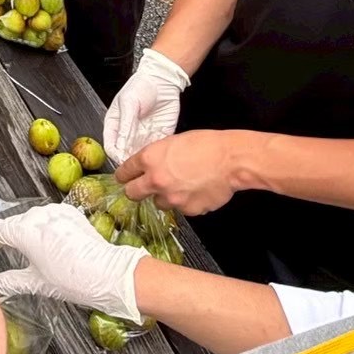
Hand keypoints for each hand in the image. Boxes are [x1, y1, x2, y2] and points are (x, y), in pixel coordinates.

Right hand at [0, 203, 146, 322]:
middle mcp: (37, 217)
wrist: (109, 273)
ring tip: (25, 248)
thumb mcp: (37, 283)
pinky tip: (48, 241)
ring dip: (24, 230)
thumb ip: (11, 282)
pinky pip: (48, 216)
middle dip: (4, 233)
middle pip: (12, 223)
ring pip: (30, 219)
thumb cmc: (72, 281)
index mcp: (25, 233)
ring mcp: (55, 212)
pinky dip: (42, 226)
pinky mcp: (69, 212)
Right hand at [103, 48, 190, 162]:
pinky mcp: (159, 135)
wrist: (163, 80)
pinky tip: (159, 154)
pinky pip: (156, 149)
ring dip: (145, 159)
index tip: (123, 160)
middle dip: (130, 161)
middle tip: (137, 165)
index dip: (116, 155)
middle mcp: (129, 133)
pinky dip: (157, 154)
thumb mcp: (129, 103)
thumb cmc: (141, 86)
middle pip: (126, 154)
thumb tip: (120, 146)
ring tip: (149, 160)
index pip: (111, 146)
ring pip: (141, 155)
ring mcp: (144, 135)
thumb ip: (125, 125)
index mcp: (115, 124)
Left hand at [117, 129, 242, 214]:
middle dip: (135, 191)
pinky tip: (196, 191)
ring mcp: (171, 198)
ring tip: (181, 185)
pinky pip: (181, 208)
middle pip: (132, 194)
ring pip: (159, 203)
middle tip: (141, 189)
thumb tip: (149, 165)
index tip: (123, 179)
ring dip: (165, 197)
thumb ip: (156, 156)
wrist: (230, 160)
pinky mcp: (188, 210)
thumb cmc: (205, 145)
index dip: (123, 176)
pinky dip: (186, 202)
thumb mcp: (172, 142)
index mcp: (149, 159)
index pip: (124, 172)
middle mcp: (156, 181)